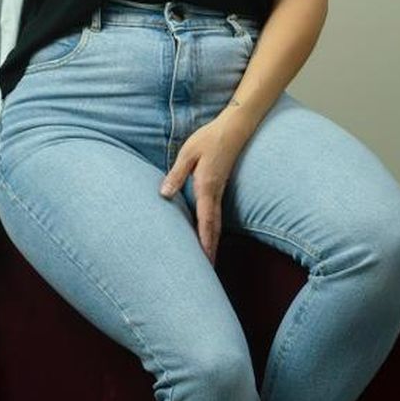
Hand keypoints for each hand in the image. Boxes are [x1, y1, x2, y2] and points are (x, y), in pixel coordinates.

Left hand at [158, 112, 252, 263]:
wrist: (234, 128)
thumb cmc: (209, 138)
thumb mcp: (188, 153)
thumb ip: (177, 174)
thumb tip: (164, 194)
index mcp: (206, 185)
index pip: (205, 219)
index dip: (204, 241)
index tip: (205, 259)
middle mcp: (215, 193)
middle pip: (214, 228)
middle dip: (211, 250)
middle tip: (208, 272)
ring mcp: (220, 192)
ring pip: (217, 223)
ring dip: (213, 243)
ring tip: (210, 262)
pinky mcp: (220, 188)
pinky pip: (216, 215)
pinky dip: (214, 230)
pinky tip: (210, 239)